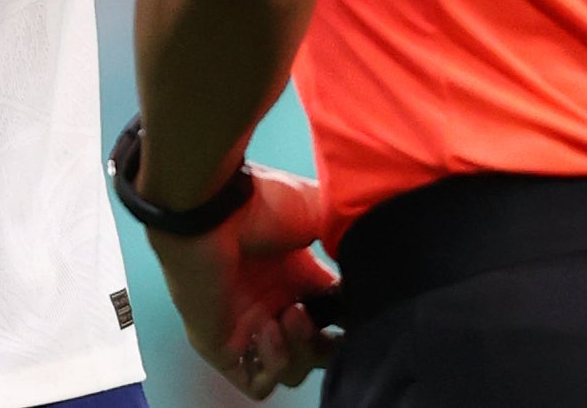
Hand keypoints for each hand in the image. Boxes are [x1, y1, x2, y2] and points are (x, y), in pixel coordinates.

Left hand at [147, 166, 339, 399]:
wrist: (212, 211)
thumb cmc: (262, 205)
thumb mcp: (318, 210)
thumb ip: (345, 237)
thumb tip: (375, 268)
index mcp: (297, 275)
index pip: (334, 316)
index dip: (350, 320)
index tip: (362, 311)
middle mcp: (275, 304)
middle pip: (317, 350)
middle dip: (329, 346)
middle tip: (322, 320)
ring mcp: (248, 328)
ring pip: (292, 370)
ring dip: (301, 351)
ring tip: (288, 315)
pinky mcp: (222, 347)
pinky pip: (256, 382)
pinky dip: (273, 365)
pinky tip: (267, 329)